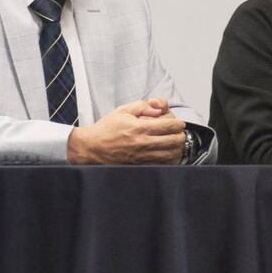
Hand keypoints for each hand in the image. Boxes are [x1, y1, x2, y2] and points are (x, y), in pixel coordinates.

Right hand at [67, 99, 186, 164]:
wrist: (90, 147)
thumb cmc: (106, 129)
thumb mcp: (123, 110)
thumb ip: (143, 106)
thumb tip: (158, 109)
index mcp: (140, 128)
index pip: (169, 126)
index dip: (178, 123)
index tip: (178, 123)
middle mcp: (143, 143)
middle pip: (174, 141)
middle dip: (180, 135)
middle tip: (178, 133)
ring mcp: (142, 157)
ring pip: (171, 155)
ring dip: (177, 148)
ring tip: (174, 143)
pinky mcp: (139, 166)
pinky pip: (161, 165)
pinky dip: (169, 159)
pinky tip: (167, 154)